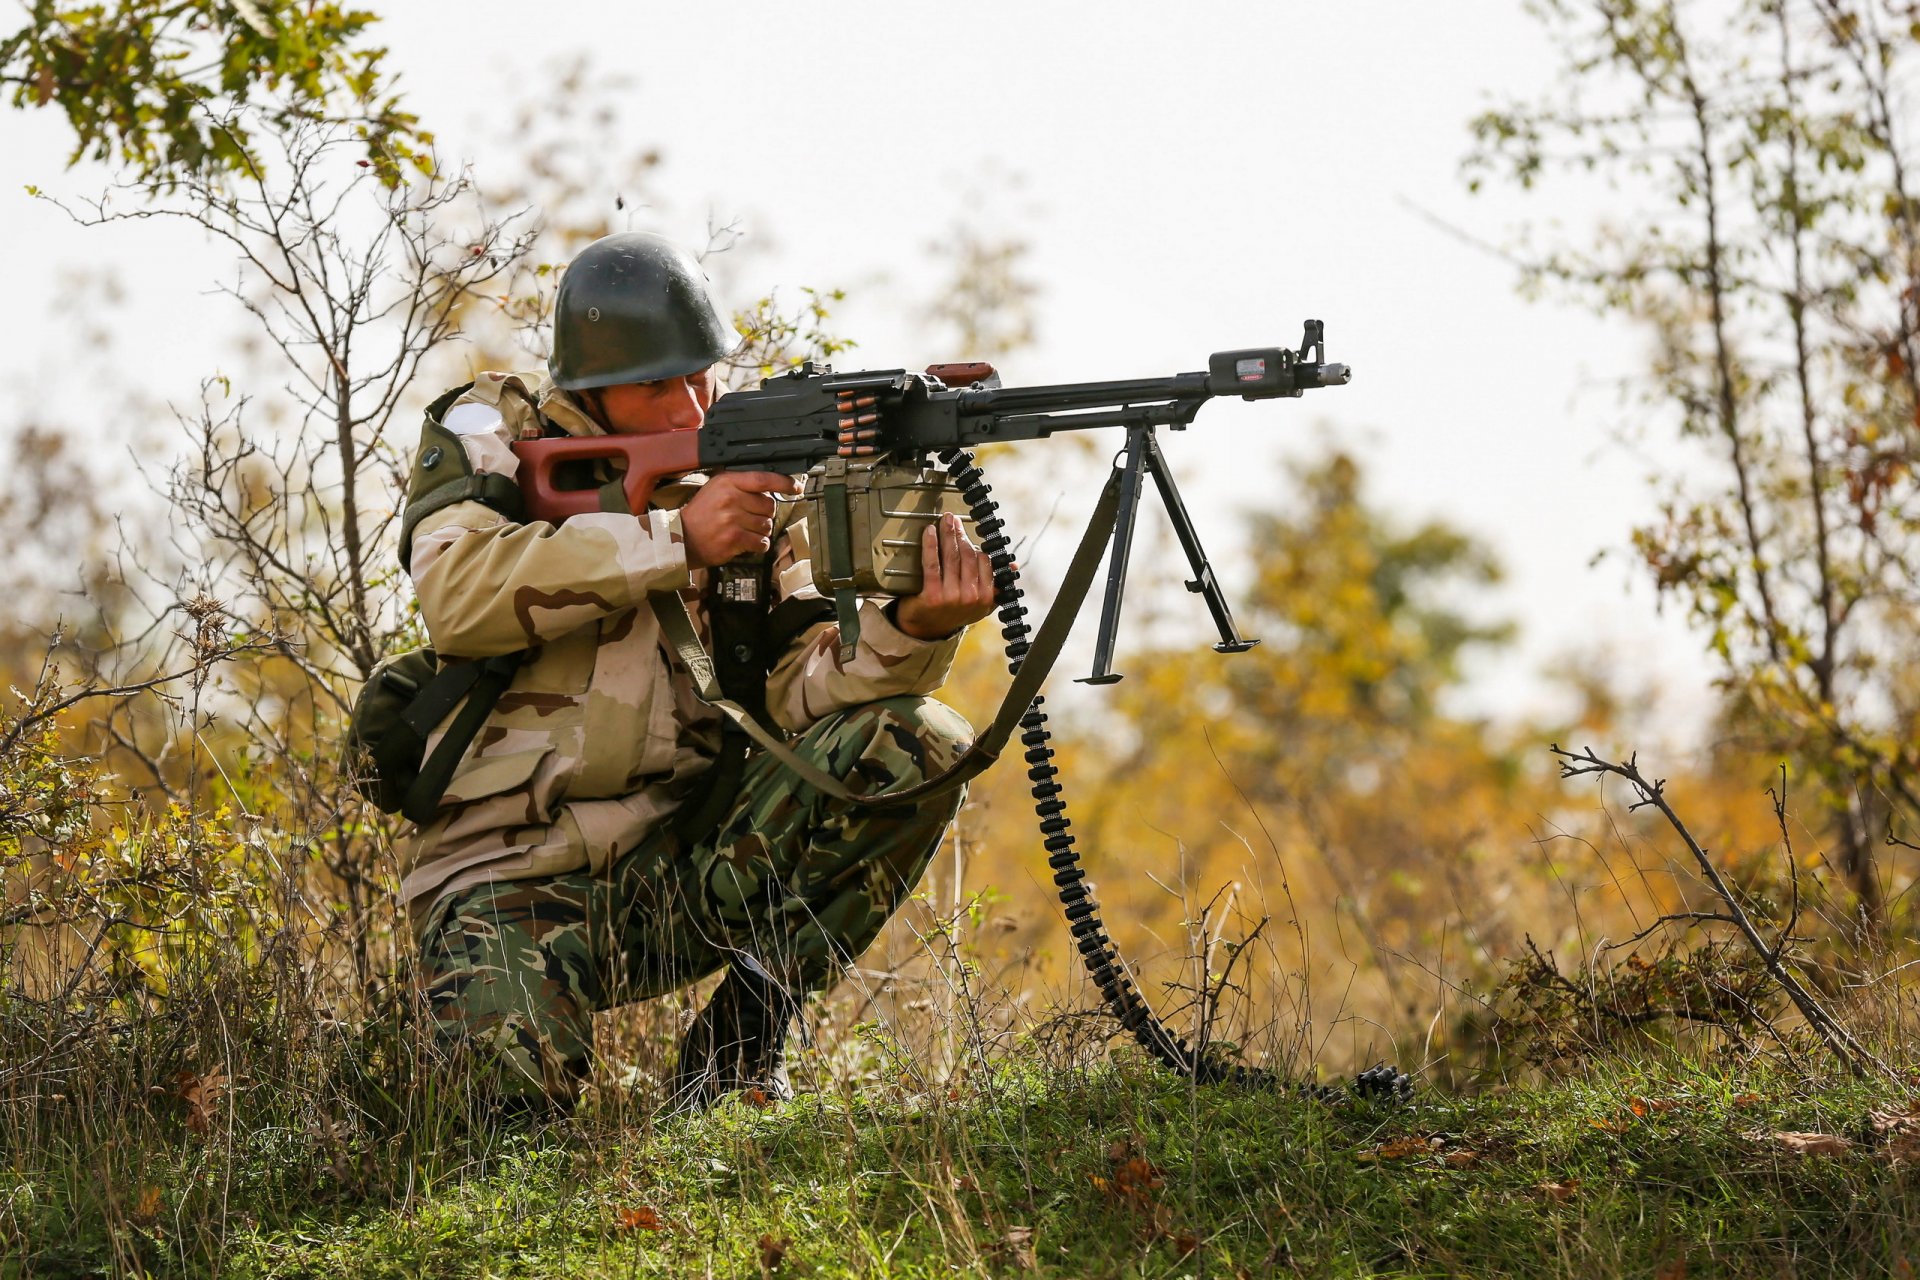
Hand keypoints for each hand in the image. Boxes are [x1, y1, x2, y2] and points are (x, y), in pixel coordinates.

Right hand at [681, 471, 800, 568]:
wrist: (682, 537)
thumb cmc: (701, 513)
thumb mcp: (715, 488)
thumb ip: (740, 485)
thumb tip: (769, 488)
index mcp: (727, 482)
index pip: (763, 479)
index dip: (783, 482)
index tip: (795, 487)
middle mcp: (731, 498)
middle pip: (769, 505)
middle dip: (765, 513)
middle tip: (752, 517)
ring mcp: (733, 519)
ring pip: (767, 525)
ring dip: (761, 530)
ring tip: (746, 530)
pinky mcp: (734, 539)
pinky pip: (761, 542)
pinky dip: (758, 544)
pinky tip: (747, 542)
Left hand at [893, 512, 997, 640]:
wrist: (926, 629)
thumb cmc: (953, 612)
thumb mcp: (981, 604)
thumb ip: (997, 585)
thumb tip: (1013, 566)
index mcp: (986, 597)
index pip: (985, 561)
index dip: (974, 544)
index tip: (966, 531)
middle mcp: (971, 597)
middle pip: (967, 556)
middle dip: (960, 534)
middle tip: (952, 519)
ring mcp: (952, 597)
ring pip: (951, 557)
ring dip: (948, 534)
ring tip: (944, 520)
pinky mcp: (932, 595)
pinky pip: (932, 564)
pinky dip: (931, 544)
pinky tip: (930, 532)